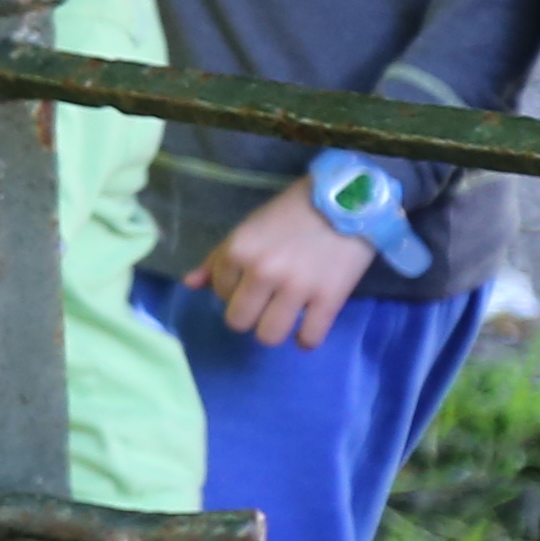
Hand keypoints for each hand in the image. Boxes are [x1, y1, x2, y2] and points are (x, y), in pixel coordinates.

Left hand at [197, 178, 381, 350]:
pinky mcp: (328, 299)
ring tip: (284, 318)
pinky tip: (308, 328)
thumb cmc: (293, 213)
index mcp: (238, 252)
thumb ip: (218, 258)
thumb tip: (190, 284)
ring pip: (268, 336)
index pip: (219, 293)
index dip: (232, 290)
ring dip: (273, 330)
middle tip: (264, 305)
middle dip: (248, 317)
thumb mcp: (248, 228)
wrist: (348, 201)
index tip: (250, 282)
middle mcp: (262, 272)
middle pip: (238, 322)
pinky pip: (309, 338)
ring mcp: (296, 288)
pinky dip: (306, 339)